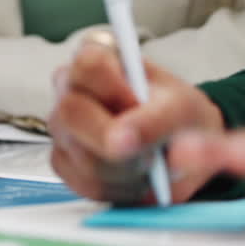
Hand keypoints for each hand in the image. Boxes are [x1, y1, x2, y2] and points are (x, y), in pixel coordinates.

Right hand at [48, 34, 224, 204]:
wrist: (182, 148)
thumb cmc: (177, 115)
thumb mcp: (182, 110)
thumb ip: (159, 122)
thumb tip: (136, 144)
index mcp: (98, 58)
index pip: (89, 64)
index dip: (112, 89)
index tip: (136, 106)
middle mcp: (71, 87)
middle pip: (71, 111)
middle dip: (111, 139)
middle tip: (147, 155)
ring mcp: (62, 126)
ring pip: (81, 154)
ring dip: (124, 169)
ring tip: (151, 165)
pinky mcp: (63, 161)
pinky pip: (84, 182)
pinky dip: (118, 188)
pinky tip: (136, 178)